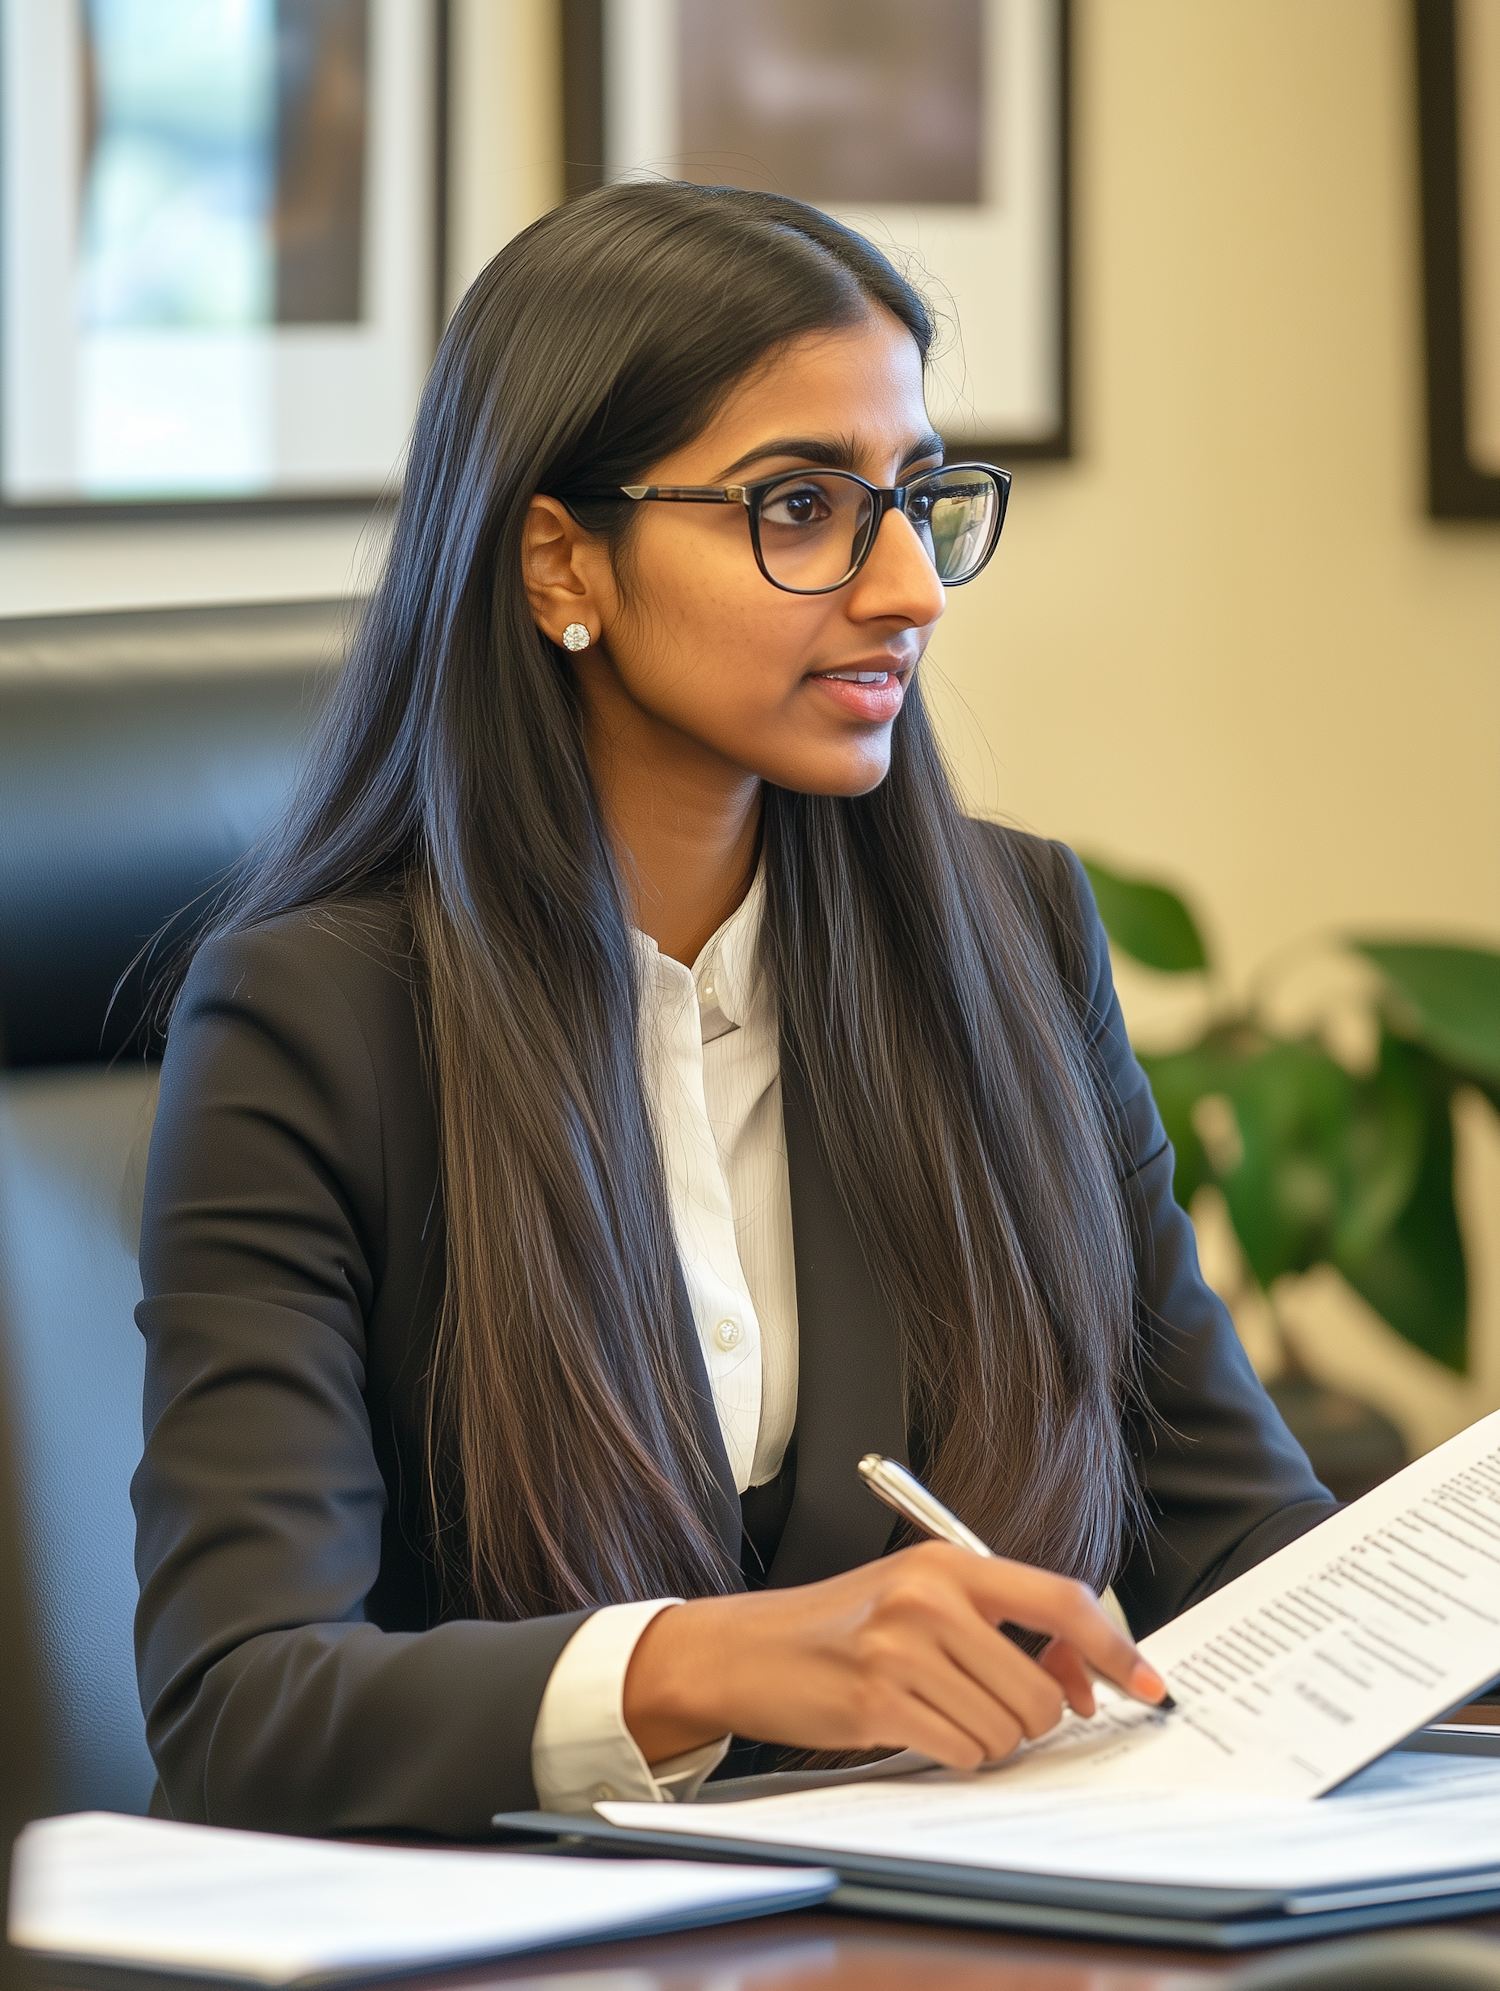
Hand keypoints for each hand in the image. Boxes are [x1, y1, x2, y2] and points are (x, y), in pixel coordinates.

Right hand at [622, 1541, 1167, 1768]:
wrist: (747, 1650)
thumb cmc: (839, 1626)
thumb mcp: (919, 1599)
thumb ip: (999, 1625)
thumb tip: (1084, 1680)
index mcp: (947, 1563)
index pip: (1061, 1600)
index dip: (1116, 1649)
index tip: (1149, 1684)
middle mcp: (929, 1598)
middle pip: (1042, 1686)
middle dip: (1035, 1715)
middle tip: (994, 1705)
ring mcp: (902, 1650)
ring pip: (1008, 1728)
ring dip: (989, 1736)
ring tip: (939, 1709)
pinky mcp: (878, 1703)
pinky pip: (964, 1751)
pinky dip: (954, 1752)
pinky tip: (916, 1726)